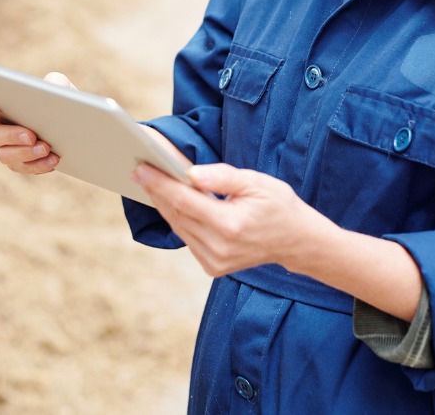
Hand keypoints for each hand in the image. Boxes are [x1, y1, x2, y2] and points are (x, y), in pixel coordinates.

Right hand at [0, 72, 72, 174]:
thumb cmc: (58, 99)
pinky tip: (54, 159)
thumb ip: (53, 82)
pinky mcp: (22, 162)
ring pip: (4, 155)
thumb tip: (50, 88)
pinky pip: (24, 167)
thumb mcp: (59, 86)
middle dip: (10, 135)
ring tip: (46, 148)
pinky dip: (39, 164)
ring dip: (25, 153)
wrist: (71, 123)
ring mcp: (7, 148)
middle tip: (31, 135)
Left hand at [130, 161, 337, 277]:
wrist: (296, 241)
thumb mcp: (256, 182)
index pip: (185, 201)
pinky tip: (169, 200)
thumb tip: (191, 174)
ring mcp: (215, 261)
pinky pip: (187, 237)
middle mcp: (219, 247)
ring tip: (148, 181)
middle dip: (156, 190)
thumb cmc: (278, 205)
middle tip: (138, 169)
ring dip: (163, 203)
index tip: (141, 167)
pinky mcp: (213, 267)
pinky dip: (177, 218)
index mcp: (230, 225)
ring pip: (178, 227)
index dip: (160, 183)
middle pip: (177, 214)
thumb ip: (223, 176)